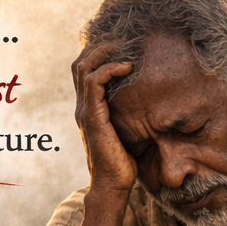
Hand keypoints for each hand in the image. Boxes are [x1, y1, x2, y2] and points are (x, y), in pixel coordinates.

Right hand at [71, 41, 135, 197]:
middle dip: (98, 47)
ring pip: (84, 68)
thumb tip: (147, 106)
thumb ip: (127, 118)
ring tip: (123, 47)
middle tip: (120, 40)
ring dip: (103, 53)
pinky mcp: (93, 117)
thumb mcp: (125, 133)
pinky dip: (110, 69)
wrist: (112, 186)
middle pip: (79, 64)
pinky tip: (127, 67)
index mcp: (88, 110)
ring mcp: (85, 112)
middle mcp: (83, 108)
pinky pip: (95, 82)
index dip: (96, 54)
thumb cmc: (122, 164)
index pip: (83, 72)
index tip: (119, 45)